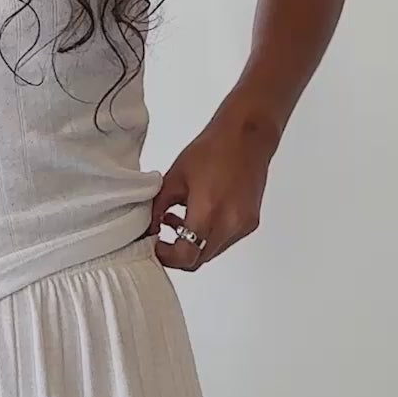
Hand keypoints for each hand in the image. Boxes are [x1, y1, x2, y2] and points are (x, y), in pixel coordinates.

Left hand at [151, 105, 276, 270]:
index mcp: (208, 212)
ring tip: (178, 221)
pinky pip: (224, 241)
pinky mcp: (250, 223)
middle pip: (198, 259)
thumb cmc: (213, 150)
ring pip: (211, 252)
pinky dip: (208, 236)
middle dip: (178, 254)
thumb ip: (157, 208)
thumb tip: (147, 230)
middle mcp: (229, 224)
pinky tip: (198, 216)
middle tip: (163, 239)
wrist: (247, 136)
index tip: (155, 245)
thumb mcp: (174, 178)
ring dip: (193, 245)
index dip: (166, 256)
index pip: (186, 256)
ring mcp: (242, 226)